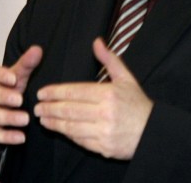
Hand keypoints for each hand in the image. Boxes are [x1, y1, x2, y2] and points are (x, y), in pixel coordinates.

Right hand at [0, 45, 42, 144]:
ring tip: (25, 119)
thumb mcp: (16, 76)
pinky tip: (20, 137)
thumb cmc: (5, 88)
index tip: (13, 78)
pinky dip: (5, 136)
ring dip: (7, 118)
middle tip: (19, 100)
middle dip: (2, 97)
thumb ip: (26, 64)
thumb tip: (38, 49)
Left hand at [33, 38, 152, 158]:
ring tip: (43, 118)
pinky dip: (68, 135)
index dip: (55, 92)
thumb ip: (109, 60)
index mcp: (108, 94)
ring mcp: (104, 132)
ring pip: (72, 127)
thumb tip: (96, 41)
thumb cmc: (138, 104)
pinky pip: (81, 141)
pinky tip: (60, 129)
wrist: (153, 133)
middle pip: (69, 110)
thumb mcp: (126, 78)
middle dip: (50, 108)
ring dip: (54, 123)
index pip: (75, 92)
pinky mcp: (104, 148)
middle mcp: (105, 113)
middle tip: (37, 107)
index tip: (42, 93)